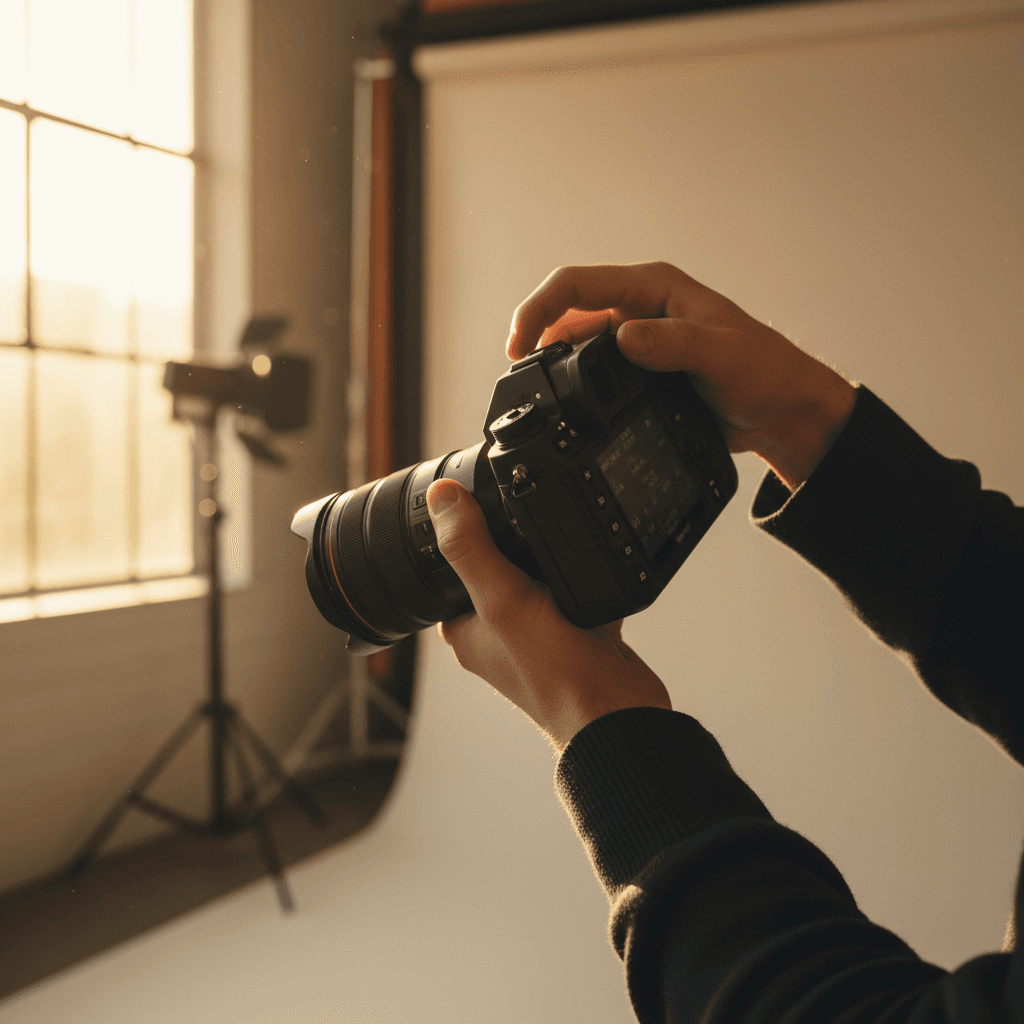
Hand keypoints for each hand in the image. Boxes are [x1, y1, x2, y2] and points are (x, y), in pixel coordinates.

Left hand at [426, 478, 671, 749]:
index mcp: (466, 629)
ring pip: (539, 577)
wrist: (619, 712)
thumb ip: (471, 549)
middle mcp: (499, 633)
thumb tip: (441, 499)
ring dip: (553, 558)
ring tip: (565, 545)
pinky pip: (579, 591)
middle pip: (496, 567)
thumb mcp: (503, 599)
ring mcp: (540, 633)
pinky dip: (589, 574)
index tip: (472, 503)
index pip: (448, 570)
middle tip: (526, 518)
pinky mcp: (577, 633)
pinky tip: (597, 563)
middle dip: (512, 541)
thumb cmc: (556, 674)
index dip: (458, 534)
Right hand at [507, 262, 856, 489]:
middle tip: (521, 378)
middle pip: (567, 313)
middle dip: (537, 338)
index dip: (539, 308)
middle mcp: (639, 309)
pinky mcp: (639, 372)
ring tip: (537, 393)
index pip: (577, 283)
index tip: (519, 344)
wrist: (781, 411)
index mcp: (653, 287)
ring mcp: (637, 341)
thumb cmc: (765, 371)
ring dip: (554, 363)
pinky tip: (568, 405)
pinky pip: (594, 374)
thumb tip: (623, 336)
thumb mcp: (721, 353)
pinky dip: (574, 385)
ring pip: (577, 345)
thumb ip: (674, 344)